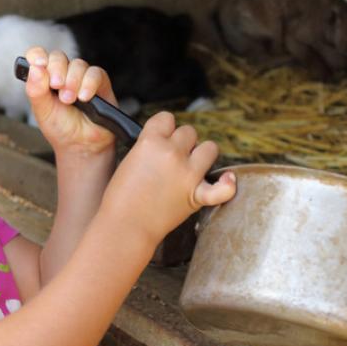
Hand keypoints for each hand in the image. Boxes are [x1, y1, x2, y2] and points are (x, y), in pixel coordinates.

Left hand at [23, 47, 117, 156]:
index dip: (37, 55)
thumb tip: (34, 68)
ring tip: (69, 100)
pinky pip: (96, 73)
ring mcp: (81, 77)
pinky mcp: (99, 83)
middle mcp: (63, 74)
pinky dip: (89, 84)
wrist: (80, 145)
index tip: (38, 63)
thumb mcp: (42, 111)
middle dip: (57, 70)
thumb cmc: (60, 126)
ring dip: (73, 81)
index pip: (38, 56)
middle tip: (56, 87)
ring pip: (78, 64)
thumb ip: (35, 90)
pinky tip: (84, 98)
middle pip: (59, 57)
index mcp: (45, 77)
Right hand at [102, 111, 235, 243]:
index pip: (166, 118)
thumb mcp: (128, 160)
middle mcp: (171, 153)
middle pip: (189, 131)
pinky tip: (227, 179)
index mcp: (150, 141)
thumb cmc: (119, 198)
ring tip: (192, 165)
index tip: (159, 139)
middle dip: (181, 142)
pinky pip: (222, 188)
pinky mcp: (197, 195)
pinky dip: (227, 185)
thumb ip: (148, 146)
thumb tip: (164, 143)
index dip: (164, 129)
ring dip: (202, 154)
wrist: (124, 227)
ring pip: (210, 147)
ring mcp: (188, 174)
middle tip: (170, 158)